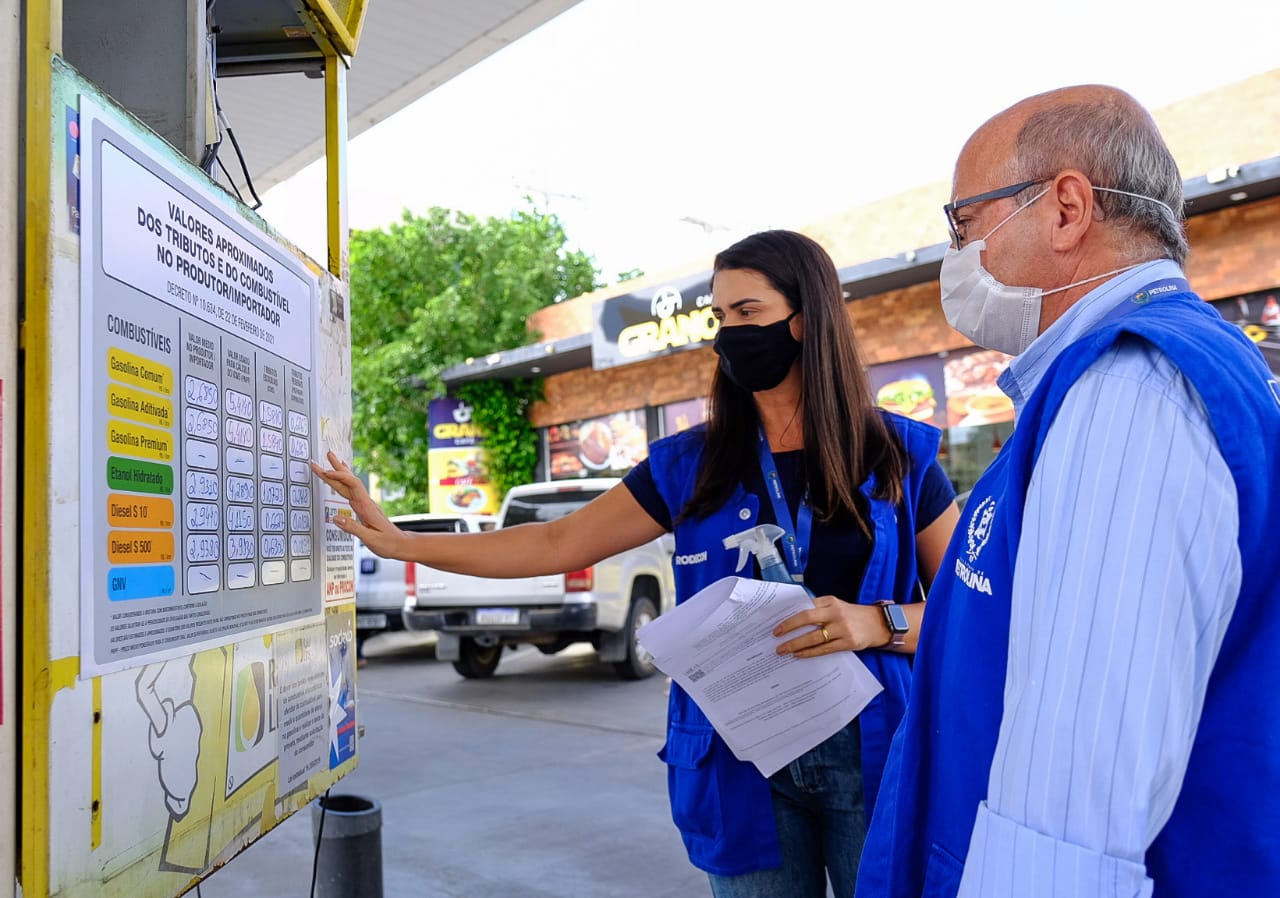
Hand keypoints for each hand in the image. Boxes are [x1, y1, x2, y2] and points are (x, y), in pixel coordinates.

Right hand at [309, 451, 401, 556]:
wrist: (401, 544)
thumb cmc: (388, 542)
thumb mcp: (370, 539)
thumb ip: (353, 528)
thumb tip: (336, 518)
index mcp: (366, 507)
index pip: (352, 485)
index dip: (339, 477)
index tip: (325, 472)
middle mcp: (365, 502)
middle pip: (349, 481)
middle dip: (335, 469)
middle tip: (325, 456)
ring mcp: (365, 504)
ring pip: (350, 484)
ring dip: (340, 471)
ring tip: (332, 459)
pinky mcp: (364, 507)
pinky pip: (352, 490)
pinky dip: (346, 481)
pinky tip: (345, 476)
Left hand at [773, 594, 889, 657]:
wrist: (879, 624)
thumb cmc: (853, 615)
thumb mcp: (837, 605)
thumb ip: (819, 609)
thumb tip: (794, 618)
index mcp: (830, 602)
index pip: (805, 606)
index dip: (790, 615)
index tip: (777, 623)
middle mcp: (835, 613)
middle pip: (806, 618)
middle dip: (788, 627)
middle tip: (775, 635)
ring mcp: (842, 628)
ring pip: (813, 637)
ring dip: (795, 644)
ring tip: (783, 649)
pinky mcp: (848, 643)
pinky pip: (824, 649)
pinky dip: (809, 652)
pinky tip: (798, 655)